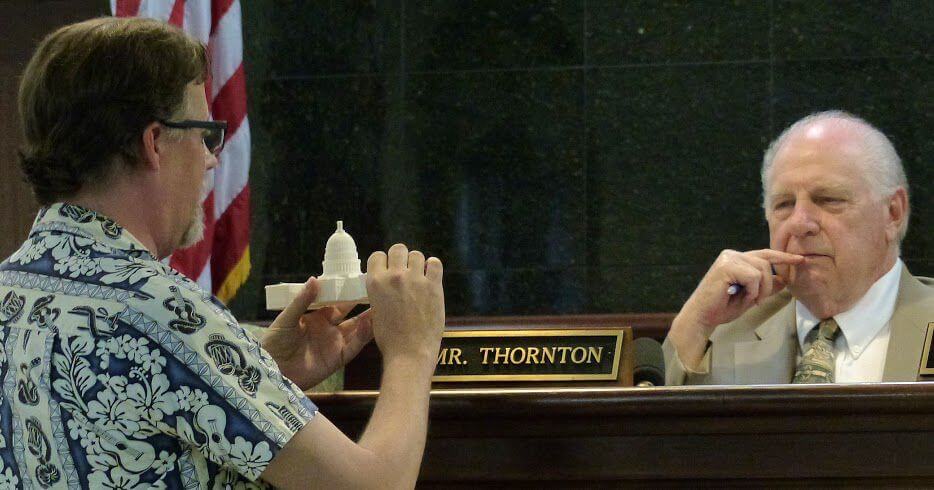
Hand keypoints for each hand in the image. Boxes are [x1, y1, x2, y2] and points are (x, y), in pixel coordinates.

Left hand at [262, 278, 373, 390]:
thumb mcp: (287, 319)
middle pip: (352, 315)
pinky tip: (369, 326)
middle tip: (380, 294)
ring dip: (369, 321)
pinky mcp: (338, 359)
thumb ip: (302, 301)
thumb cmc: (275, 342)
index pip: (338, 302)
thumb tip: (315, 279)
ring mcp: (335, 344)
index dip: (349, 293)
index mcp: (318, 316)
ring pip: (357, 331)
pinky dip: (362, 338)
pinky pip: (353, 347)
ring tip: (383, 309)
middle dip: (365, 306)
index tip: (361, 282)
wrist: (272, 370)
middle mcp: (330, 329)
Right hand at [365, 244, 444, 370]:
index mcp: (376, 282)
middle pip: (398, 249)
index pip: (377, 256)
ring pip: (417, 254)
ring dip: (417, 263)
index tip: (389, 270)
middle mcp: (395, 276)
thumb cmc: (390, 338)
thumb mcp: (375, 311)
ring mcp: (415, 279)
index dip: (384, 262)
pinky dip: (433, 267)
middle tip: (405, 271)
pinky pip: (435, 263)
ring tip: (419, 276)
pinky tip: (431, 276)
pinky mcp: (434, 286)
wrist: (409, 353)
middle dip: (401, 258)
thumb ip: (380, 293)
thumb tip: (387, 283)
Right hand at [668, 249, 802, 369]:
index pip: (765, 254)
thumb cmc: (722, 308)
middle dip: (768, 284)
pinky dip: (752, 291)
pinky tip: (743, 297)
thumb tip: (784, 279)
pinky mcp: (726, 266)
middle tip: (758, 301)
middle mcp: (732, 255)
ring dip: (760, 289)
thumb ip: (765, 286)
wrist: (702, 316)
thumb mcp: (750, 296)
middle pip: (766, 262)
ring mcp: (728, 259)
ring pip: (761, 269)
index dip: (783, 257)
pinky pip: (752, 276)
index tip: (800, 260)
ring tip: (750, 300)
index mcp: (736, 259)